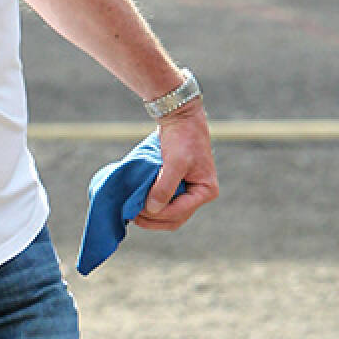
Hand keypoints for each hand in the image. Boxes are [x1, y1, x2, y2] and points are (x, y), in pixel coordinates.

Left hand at [134, 101, 218, 230]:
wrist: (180, 117)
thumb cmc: (182, 138)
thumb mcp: (174, 163)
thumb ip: (164, 187)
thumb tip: (152, 209)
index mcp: (206, 191)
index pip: (179, 213)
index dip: (158, 214)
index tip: (138, 211)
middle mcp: (200, 194)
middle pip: (174, 218)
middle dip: (153, 220)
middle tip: (132, 216)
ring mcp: (189, 191)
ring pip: (169, 214)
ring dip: (151, 216)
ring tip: (132, 212)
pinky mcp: (177, 186)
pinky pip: (165, 203)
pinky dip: (151, 206)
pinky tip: (137, 205)